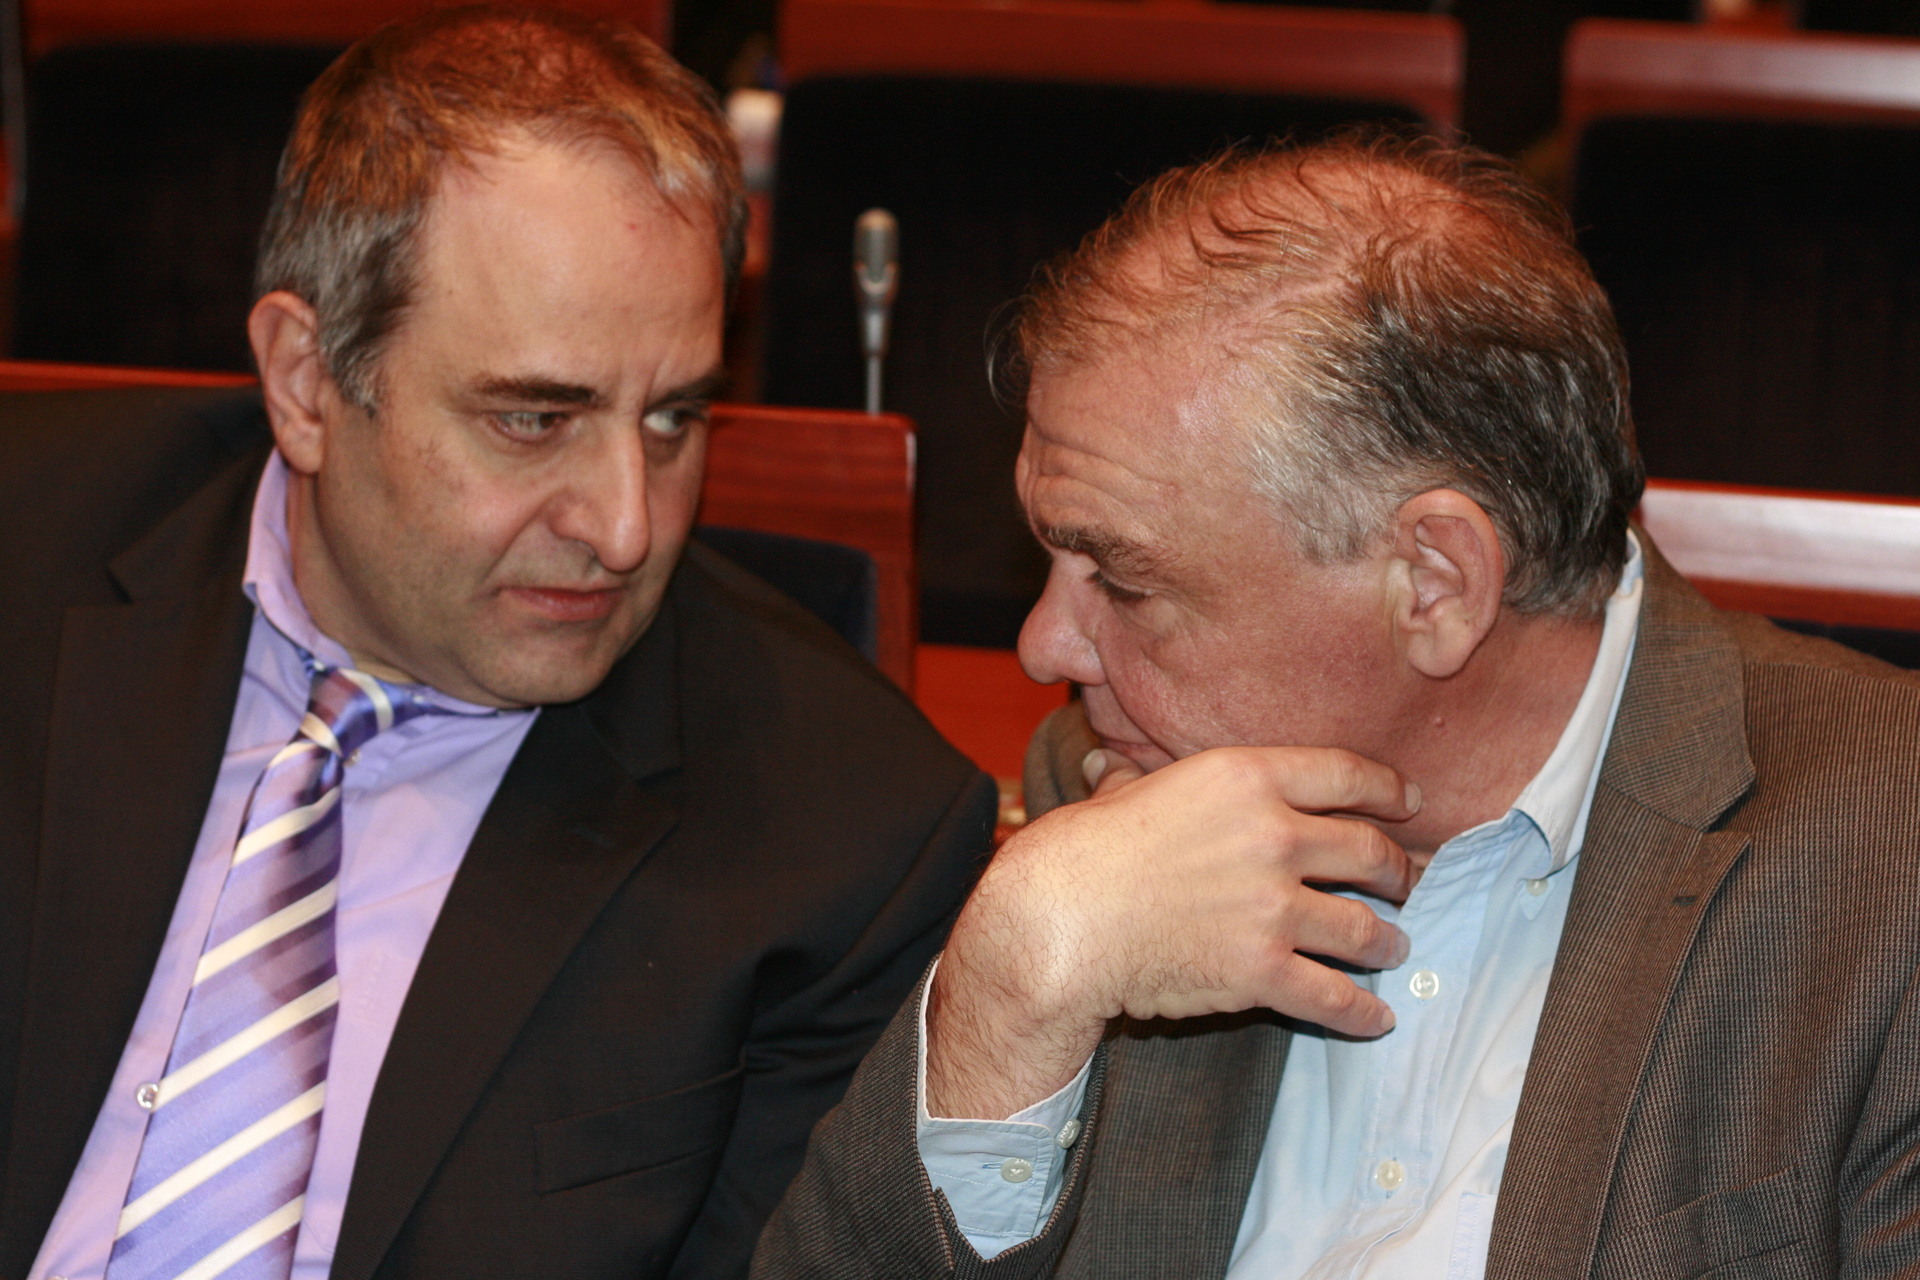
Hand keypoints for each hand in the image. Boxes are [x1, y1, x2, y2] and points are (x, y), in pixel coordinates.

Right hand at [926, 745, 1420, 1118]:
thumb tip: (1107, 765)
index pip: (1343, 772)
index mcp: (1244, 777)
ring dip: (1387, 940)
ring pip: (1364, 927)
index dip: (1386, 788)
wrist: (1060, 923)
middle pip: (1368, 849)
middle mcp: (1273, 835)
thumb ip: (1135, 781)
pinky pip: (1335, 996)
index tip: (1407, 802)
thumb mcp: (1117, 797)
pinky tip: (1377, 1019)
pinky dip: (1364, 1013)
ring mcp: (1274, 905)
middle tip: (1403, 881)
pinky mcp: (1263, 970)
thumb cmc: (1079, 854)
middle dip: (1397, 869)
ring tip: (1393, 947)